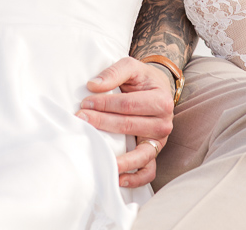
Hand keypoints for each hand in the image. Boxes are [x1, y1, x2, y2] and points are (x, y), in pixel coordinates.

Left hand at [76, 56, 173, 187]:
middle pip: (129, 126)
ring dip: (117, 156)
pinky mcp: (154, 153)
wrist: (158, 89)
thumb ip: (114, 73)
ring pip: (139, 153)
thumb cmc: (142, 78)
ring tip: (97, 155)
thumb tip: (93, 85)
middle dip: (102, 123)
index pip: (128, 105)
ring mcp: (159, 141)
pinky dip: (135, 178)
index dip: (105, 104)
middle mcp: (164, 124)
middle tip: (81, 120)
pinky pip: (148, 171)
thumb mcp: (131, 66)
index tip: (85, 103)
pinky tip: (117, 177)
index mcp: (161, 100)